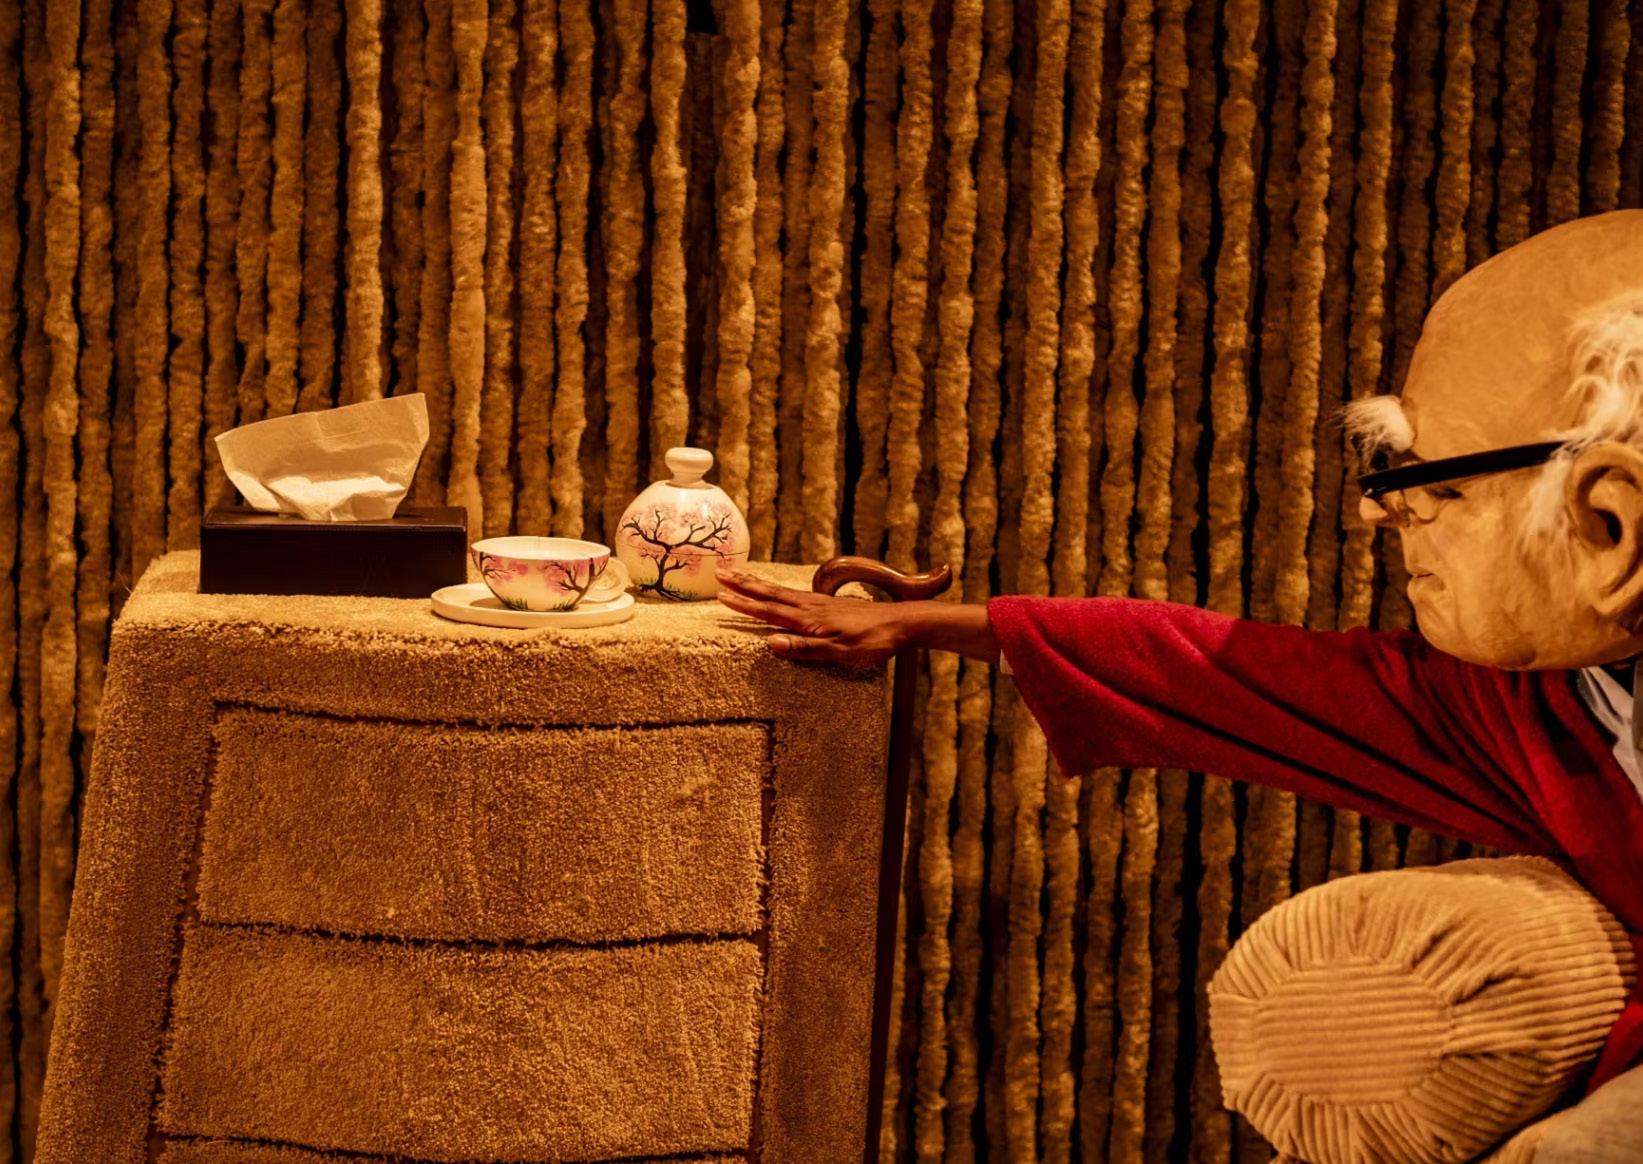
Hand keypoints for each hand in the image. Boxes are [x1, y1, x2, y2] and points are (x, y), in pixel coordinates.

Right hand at [715, 564, 906, 668]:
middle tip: (719, 571)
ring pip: (780, 591)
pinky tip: (775, 590)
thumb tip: (771, 643)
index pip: (769, 611)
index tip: (720, 595)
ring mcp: (819, 604)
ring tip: (738, 574)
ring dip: (756, 583)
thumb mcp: (840, 652)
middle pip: (770, 593)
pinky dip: (776, 589)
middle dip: (743, 584)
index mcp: (809, 620)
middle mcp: (810, 607)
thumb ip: (806, 649)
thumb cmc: (872, 642)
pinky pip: (794, 594)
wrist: (902, 623)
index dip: (744, 604)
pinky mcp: (828, 605)